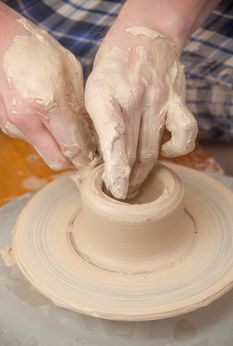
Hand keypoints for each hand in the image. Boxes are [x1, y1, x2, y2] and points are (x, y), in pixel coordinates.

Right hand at [0, 5, 96, 168]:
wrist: (0, 41)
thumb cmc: (38, 52)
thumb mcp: (69, 71)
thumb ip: (79, 105)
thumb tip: (88, 132)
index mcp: (49, 103)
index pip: (73, 146)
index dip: (86, 157)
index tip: (95, 158)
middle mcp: (28, 119)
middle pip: (57, 160)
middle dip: (74, 162)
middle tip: (85, 155)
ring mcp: (14, 124)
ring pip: (44, 152)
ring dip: (59, 150)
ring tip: (69, 136)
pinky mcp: (6, 125)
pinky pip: (32, 141)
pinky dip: (45, 139)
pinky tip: (50, 124)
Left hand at [85, 26, 196, 198]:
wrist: (140, 37)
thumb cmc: (112, 69)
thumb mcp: (93, 91)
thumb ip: (98, 123)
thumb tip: (101, 158)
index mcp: (104, 95)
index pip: (114, 140)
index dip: (116, 170)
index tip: (115, 190)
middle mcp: (133, 98)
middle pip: (134, 151)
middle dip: (126, 179)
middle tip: (121, 193)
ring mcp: (158, 98)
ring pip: (154, 148)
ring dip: (144, 172)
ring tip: (134, 185)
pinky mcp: (177, 99)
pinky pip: (186, 131)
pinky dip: (177, 148)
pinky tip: (166, 152)